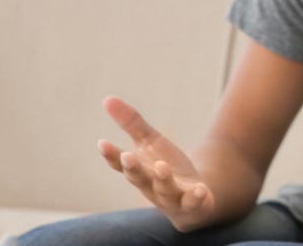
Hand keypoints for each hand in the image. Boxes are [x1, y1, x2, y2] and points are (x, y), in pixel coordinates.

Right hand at [97, 96, 218, 231]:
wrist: (193, 197)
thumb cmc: (165, 168)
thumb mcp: (150, 142)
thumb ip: (132, 123)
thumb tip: (107, 98)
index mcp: (139, 171)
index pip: (121, 164)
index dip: (111, 155)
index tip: (102, 143)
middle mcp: (151, 187)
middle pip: (140, 179)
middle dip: (134, 169)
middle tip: (129, 156)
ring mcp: (172, 198)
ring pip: (165, 191)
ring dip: (163, 180)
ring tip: (161, 167)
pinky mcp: (194, 204)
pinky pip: (194, 203)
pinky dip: (196, 198)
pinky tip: (200, 190)